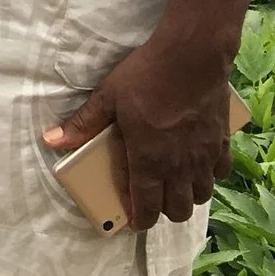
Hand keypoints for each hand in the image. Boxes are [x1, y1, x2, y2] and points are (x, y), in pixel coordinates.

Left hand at [43, 25, 235, 231]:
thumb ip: (83, 124)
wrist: (192, 55)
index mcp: (149, 160)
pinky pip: (223, 172)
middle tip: (152, 198)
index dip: (139, 220)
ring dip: (188, 195)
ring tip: (175, 183)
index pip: (146, 207)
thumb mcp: (108, 98)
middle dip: (164, 211)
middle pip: (179, 210)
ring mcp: (204, 156)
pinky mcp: (222, 141)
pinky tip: (201, 164)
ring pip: (202, 196)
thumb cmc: (146, 76)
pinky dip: (212, 175)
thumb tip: (51, 141)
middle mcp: (180, 166)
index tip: (133, 221)